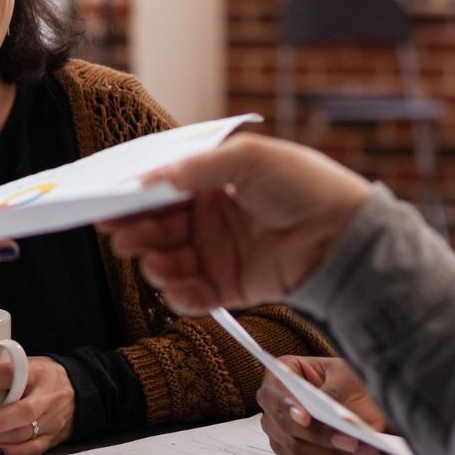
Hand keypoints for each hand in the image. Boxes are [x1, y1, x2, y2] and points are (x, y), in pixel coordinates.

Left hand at [0, 357, 74, 454]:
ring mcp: (51, 419)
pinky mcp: (53, 437)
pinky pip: (33, 449)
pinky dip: (13, 452)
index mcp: (36, 371)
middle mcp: (46, 396)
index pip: (8, 374)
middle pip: (21, 412)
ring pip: (24, 433)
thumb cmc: (43, 376)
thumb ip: (2, 370)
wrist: (81, 389)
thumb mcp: (28, 363)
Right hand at [100, 134, 371, 313]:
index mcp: (213, 183)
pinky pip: (192, 295)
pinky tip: (175, 285)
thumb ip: (200, 167)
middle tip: (122, 235)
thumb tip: (154, 177)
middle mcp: (210, 218)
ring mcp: (218, 253)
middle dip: (137, 231)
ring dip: (153, 262)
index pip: (162, 191)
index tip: (108, 204)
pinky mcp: (230, 286)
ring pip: (168, 262)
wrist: (345, 236)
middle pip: (158, 227)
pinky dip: (178, 293)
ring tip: (153, 261)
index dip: (134, 198)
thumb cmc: (307, 186)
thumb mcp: (251, 158)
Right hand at [259, 356, 387, 454]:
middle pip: (284, 426)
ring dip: (330, 453)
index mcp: (278, 376)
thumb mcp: (345, 375)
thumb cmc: (347, 379)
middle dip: (318, 435)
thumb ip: (334, 391)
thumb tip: (331, 414)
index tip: (305, 418)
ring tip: (359, 448)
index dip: (287, 406)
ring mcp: (281, 432)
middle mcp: (274, 406)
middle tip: (349, 440)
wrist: (361, 397)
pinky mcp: (295, 454)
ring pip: (297, 450)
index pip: (273, 393)